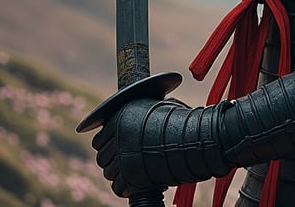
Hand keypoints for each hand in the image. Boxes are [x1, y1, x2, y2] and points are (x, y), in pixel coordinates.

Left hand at [91, 97, 230, 197]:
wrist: (195, 138)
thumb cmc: (182, 121)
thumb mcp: (159, 107)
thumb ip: (141, 114)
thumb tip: (133, 119)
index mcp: (121, 116)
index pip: (99, 139)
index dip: (109, 144)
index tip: (119, 148)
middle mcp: (118, 135)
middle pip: (102, 157)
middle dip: (113, 160)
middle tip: (129, 161)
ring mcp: (122, 156)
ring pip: (109, 173)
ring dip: (121, 173)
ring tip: (139, 170)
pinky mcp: (129, 175)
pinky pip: (119, 187)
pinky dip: (128, 187)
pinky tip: (141, 180)